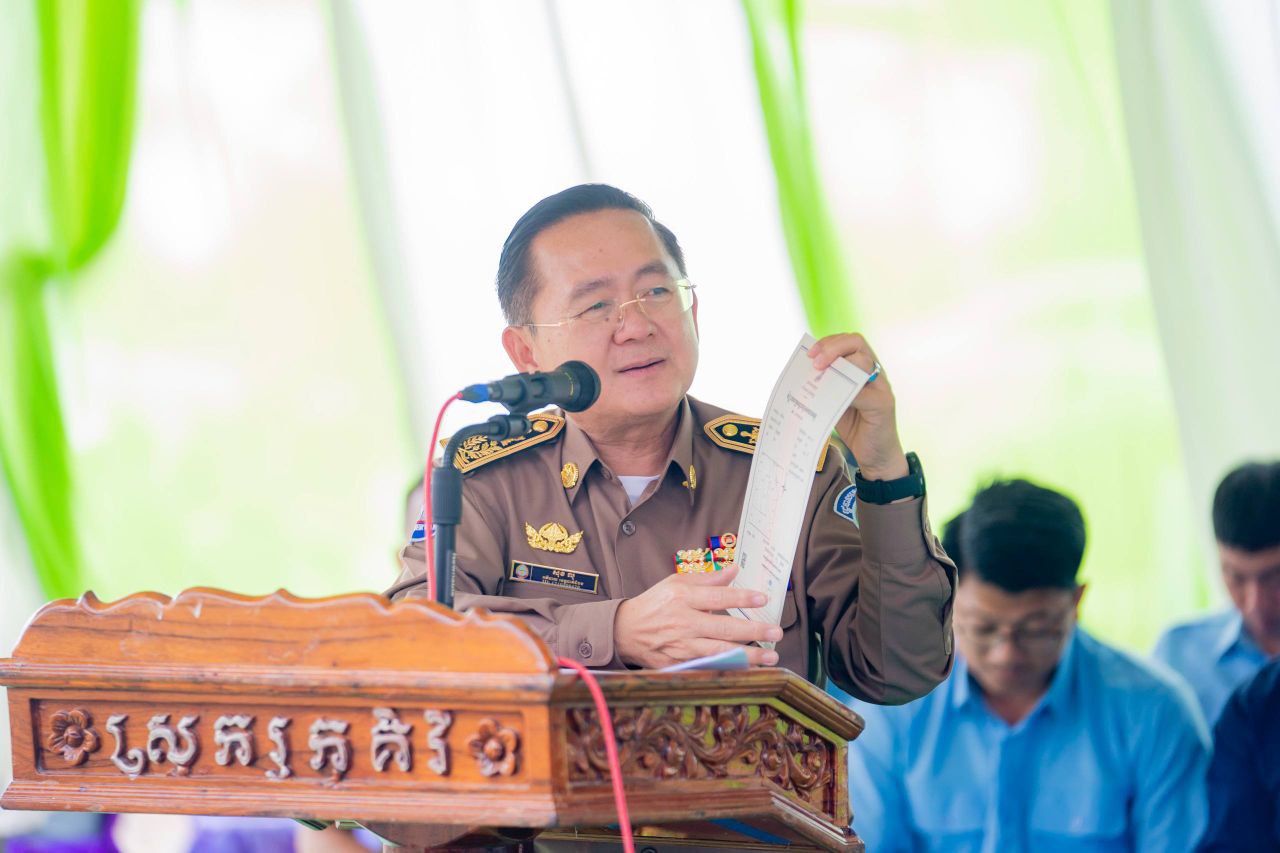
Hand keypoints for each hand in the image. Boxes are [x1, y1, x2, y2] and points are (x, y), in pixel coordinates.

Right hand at [614, 565, 782, 668]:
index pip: (717, 597)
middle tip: (776, 632)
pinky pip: (708, 668)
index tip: (762, 599)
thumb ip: (708, 579)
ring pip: (719, 652)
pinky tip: (749, 670)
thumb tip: (735, 571)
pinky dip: (729, 670)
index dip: (741, 598)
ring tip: (771, 656)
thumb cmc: (655, 604)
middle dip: (752, 631)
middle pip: (723, 628)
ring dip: (747, 656)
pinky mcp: (679, 665)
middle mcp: (683, 623)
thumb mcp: (676, 583)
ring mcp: (681, 647)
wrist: (625, 631)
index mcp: (682, 598)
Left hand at [809, 332, 907, 479]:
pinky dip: (846, 392)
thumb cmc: (855, 426)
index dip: (828, 341)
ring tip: (820, 374)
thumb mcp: (835, 401)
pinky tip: (831, 400)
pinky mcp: (883, 404)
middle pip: (856, 342)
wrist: (874, 455)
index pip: (848, 340)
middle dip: (832, 347)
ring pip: (863, 361)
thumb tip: (802, 374)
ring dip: (839, 364)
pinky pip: (864, 391)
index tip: (810, 353)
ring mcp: (881, 386)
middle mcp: (874, 371)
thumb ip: (826, 386)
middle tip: (814, 363)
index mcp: (862, 367)